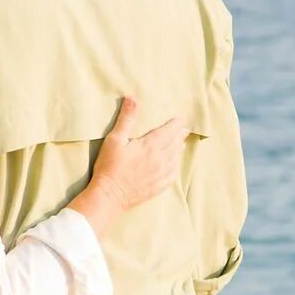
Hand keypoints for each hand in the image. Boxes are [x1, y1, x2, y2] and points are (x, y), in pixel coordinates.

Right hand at [71, 96, 186, 233]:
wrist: (110, 196)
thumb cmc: (110, 166)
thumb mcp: (115, 139)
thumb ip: (127, 118)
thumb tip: (132, 98)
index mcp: (151, 146)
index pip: (169, 131)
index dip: (176, 124)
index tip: (180, 119)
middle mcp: (160, 159)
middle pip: (175, 144)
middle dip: (180, 135)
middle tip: (184, 129)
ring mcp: (160, 174)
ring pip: (175, 159)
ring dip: (179, 149)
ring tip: (181, 143)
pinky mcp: (158, 187)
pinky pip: (172, 175)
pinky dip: (176, 166)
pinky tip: (175, 165)